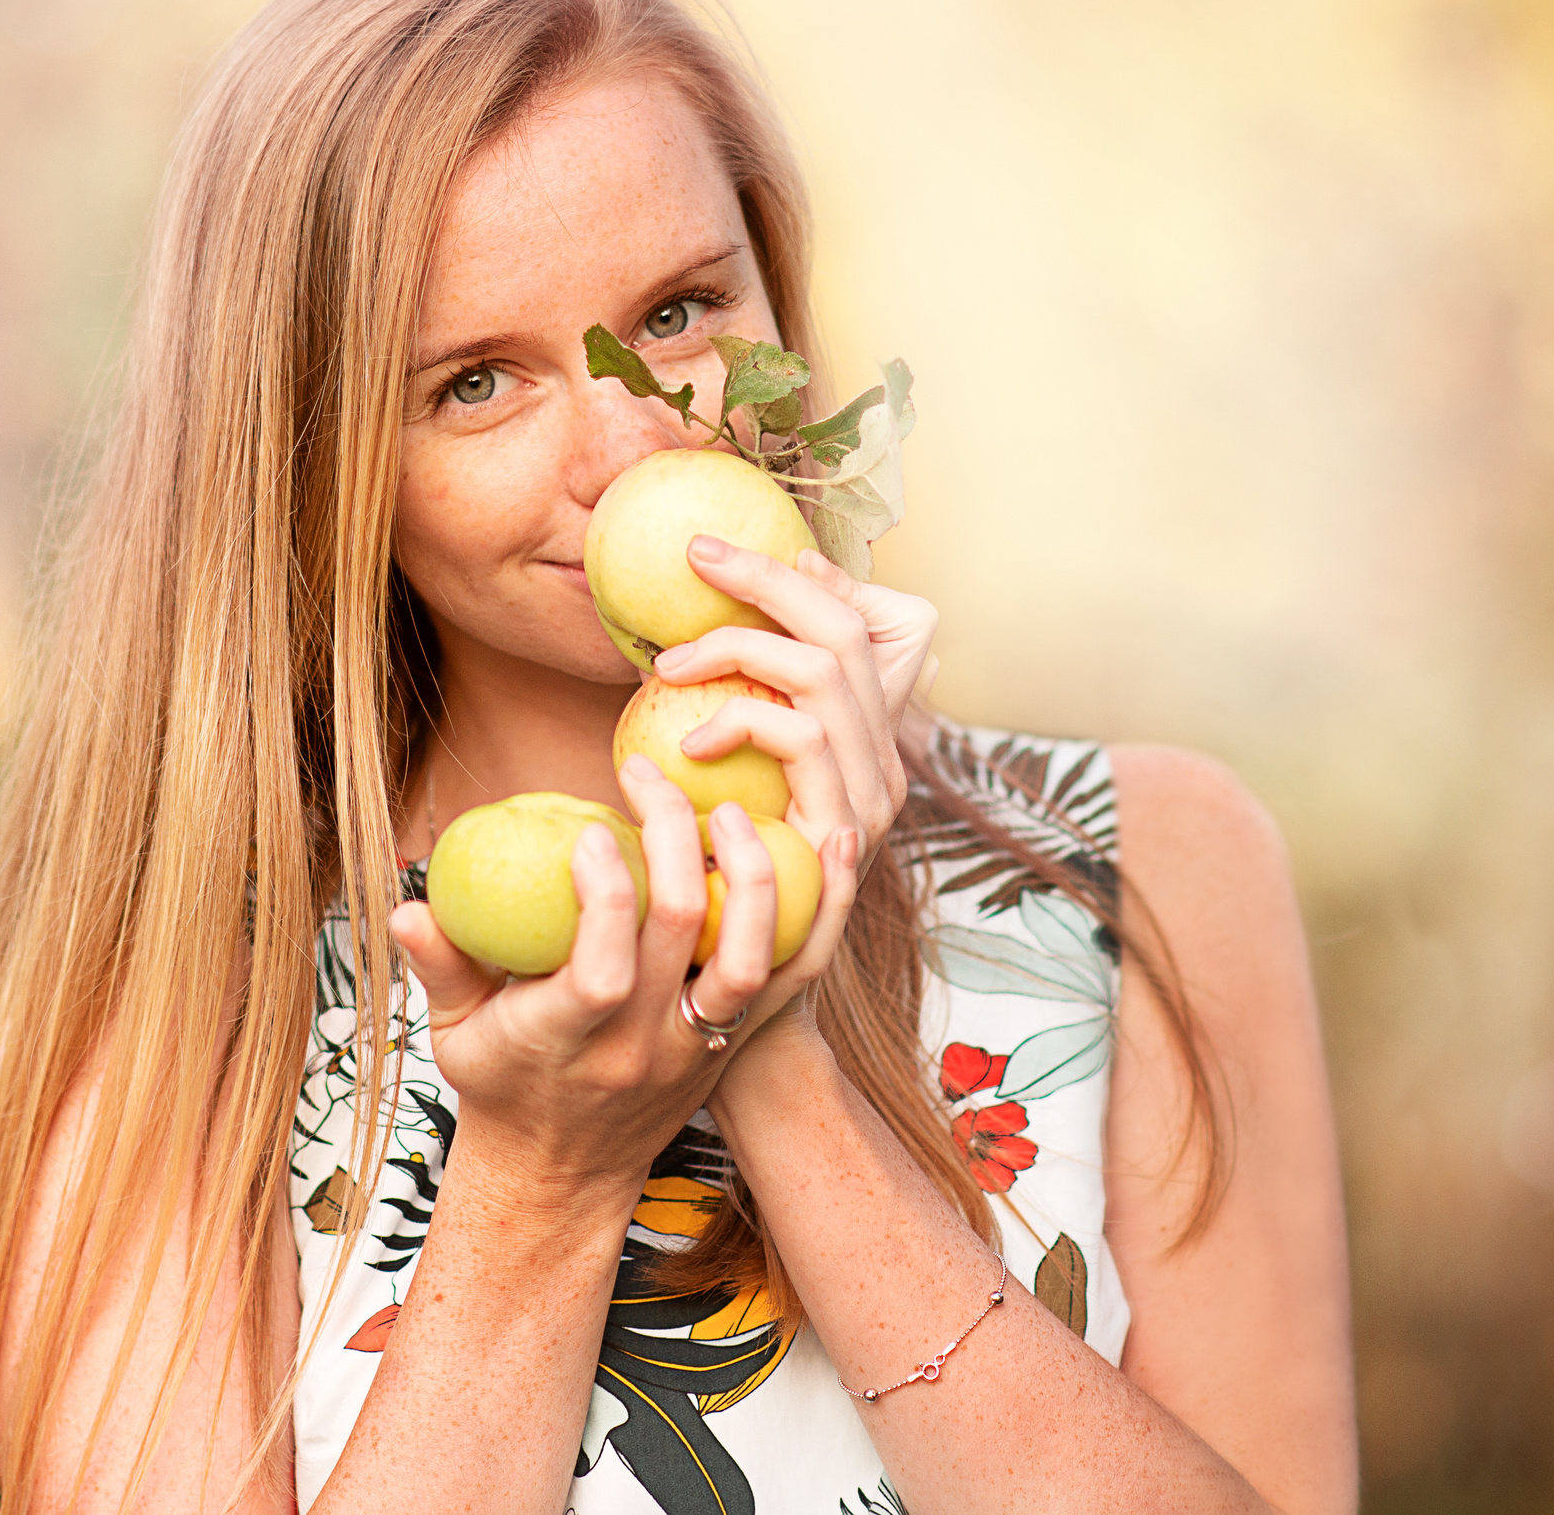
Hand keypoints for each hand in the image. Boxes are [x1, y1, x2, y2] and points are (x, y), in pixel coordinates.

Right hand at [388, 757, 852, 1186]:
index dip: (605, 894)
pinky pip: (799, 973)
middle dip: (674, 842)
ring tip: (731, 806)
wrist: (567, 1171)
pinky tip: (835, 839)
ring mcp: (703, 1044)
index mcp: (570, 1039)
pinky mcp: (741, 1038)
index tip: (594, 828)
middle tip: (649, 778)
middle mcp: (647, 1045)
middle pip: (684, 935)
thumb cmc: (502, 1081)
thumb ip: (437, 965)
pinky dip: (824, 906)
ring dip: (753, 871)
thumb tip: (403, 903)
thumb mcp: (453, 1034)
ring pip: (753, 958)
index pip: (602, 966)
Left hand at [652, 538, 937, 869]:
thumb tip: (701, 640)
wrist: (743, 998)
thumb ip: (736, 711)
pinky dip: (740, 720)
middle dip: (768, 582)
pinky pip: (801, 738)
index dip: (808, 580)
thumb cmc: (720, 883)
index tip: (726, 555)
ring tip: (666, 666)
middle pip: (847, 631)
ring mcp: (874, 799)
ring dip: (737, 650)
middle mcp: (886, 764)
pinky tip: (684, 747)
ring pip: (826, 672)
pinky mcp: (846, 832)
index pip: (869, 624)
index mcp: (869, 742)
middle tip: (695, 559)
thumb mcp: (728, 784)